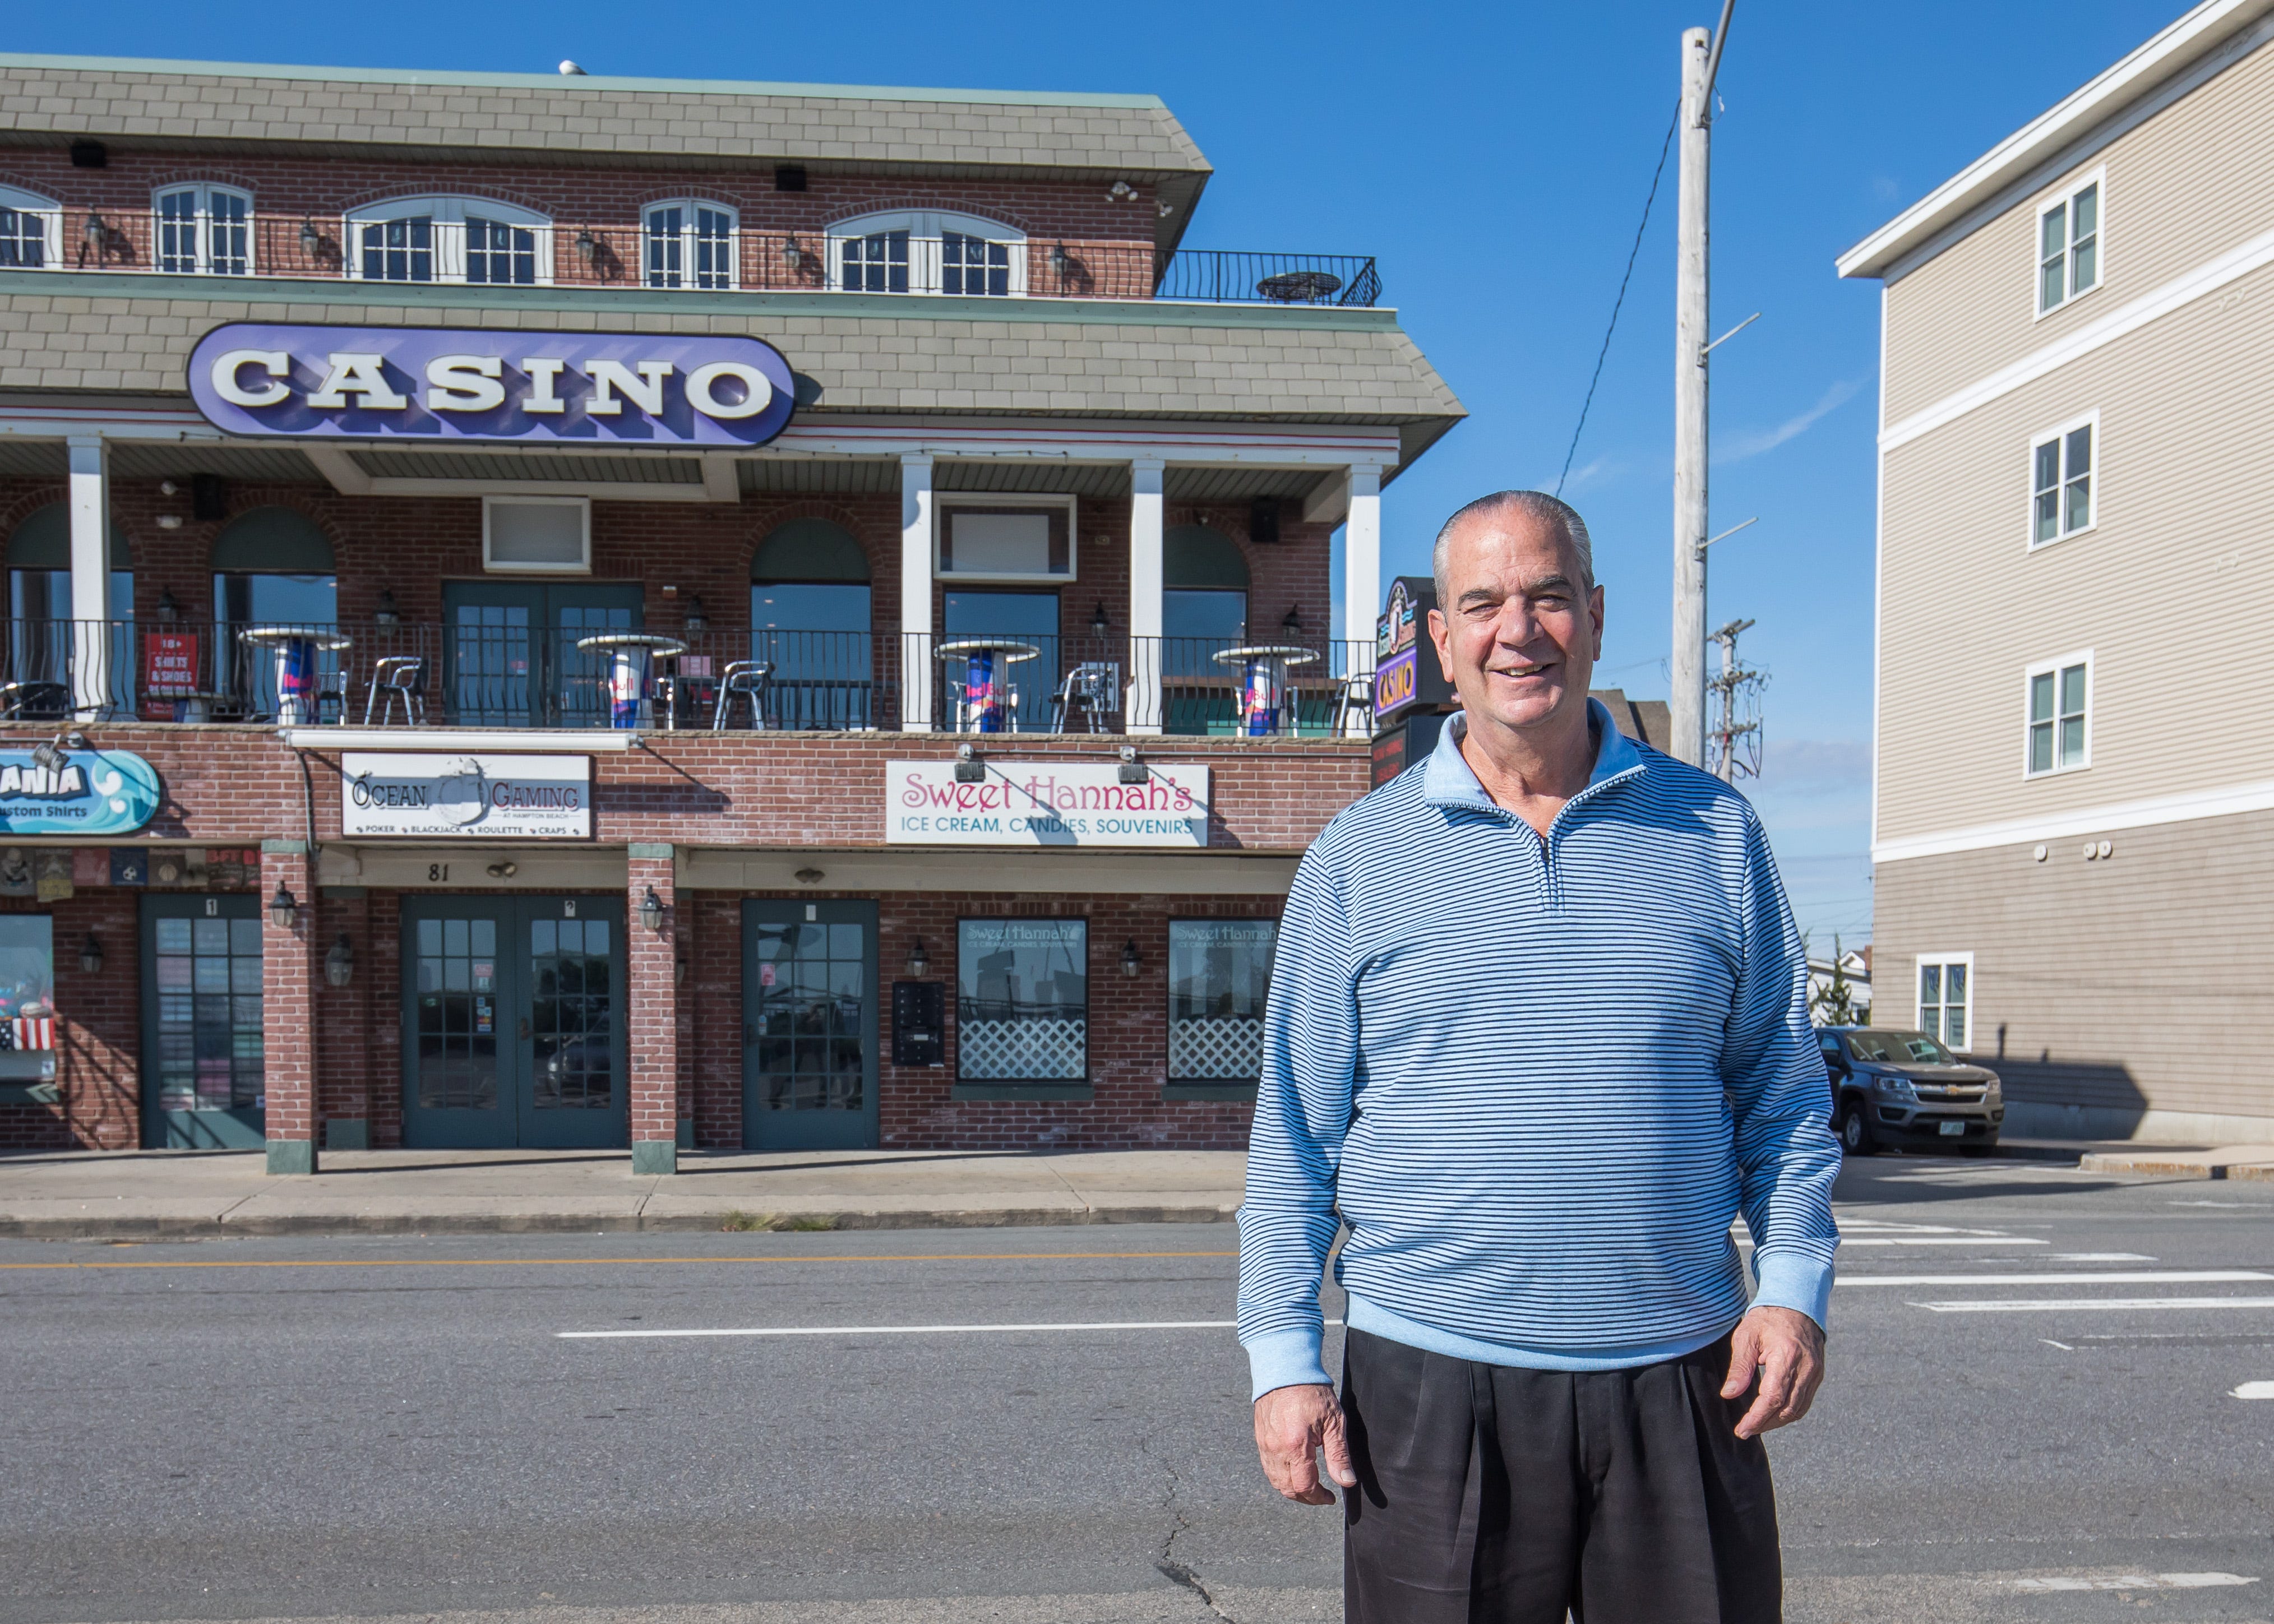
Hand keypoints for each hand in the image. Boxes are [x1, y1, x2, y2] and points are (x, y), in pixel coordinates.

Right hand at [1253, 1382, 1357, 1504]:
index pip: (1304, 1486)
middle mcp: (1276, 1449)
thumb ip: (1339, 1455)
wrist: (1286, 1369)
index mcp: (1295, 1446)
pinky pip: (1267, 1467)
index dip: (1319, 1498)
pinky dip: (1280, 1476)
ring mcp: (1264, 1444)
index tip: (1330, 1498)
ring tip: (1308, 1486)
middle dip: (1305, 1498)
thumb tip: (1347, 1482)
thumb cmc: (1312, 1392)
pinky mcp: (1259, 1438)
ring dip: (1291, 1489)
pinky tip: (1293, 1470)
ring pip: (1275, 1480)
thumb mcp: (1334, 1422)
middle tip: (1320, 1496)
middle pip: (1287, 1488)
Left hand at [1721, 1304, 1825, 1438]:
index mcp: (1787, 1357)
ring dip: (1777, 1421)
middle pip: (1787, 1409)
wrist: (1796, 1304)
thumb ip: (1739, 1367)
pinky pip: (1804, 1401)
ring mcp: (1815, 1373)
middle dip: (1765, 1424)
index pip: (1773, 1398)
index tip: (1742, 1429)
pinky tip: (1773, 1413)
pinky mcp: (1817, 1375)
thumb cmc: (1768, 1318)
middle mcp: (1806, 1368)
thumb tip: (1729, 1394)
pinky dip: (1788, 1411)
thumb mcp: (1746, 1336)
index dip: (1757, 1418)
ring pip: (1798, 1409)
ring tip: (1756, 1424)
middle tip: (1745, 1429)